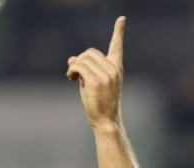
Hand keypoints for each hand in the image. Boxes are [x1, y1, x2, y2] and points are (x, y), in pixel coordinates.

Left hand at [67, 16, 125, 131]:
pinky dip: (72, 70)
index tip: (122, 19)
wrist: (106, 122)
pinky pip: (78, 66)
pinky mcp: (96, 81)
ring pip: (83, 58)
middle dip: (80, 60)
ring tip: (72, 78)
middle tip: (74, 73)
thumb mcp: (92, 83)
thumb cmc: (100, 105)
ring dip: (74, 66)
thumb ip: (85, 70)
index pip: (117, 47)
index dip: (118, 31)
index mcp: (116, 69)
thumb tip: (71, 58)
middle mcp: (113, 69)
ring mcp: (106, 75)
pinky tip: (71, 79)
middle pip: (91, 52)